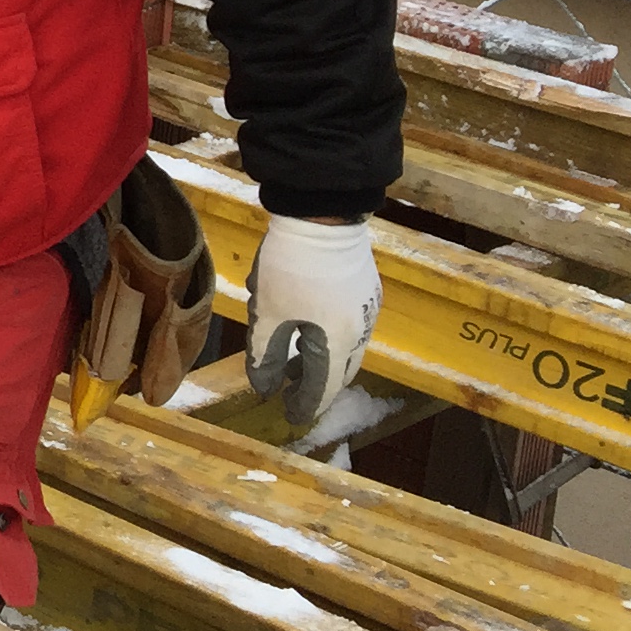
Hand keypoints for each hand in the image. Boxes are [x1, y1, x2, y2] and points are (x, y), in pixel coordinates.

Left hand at [245, 217, 379, 434]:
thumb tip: (264, 387)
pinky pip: (347, 325)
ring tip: (293, 362)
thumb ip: (265, 353)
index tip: (291, 417)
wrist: (322, 213)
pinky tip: (305, 327)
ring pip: (344, 346)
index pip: (323, 387)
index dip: (305, 404)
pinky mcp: (365, 287)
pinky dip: (327, 336)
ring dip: (319, 359)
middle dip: (315, 385)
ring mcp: (367, 307)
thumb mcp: (269, 312)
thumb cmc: (290, 266)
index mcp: (338, 342)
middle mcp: (361, 330)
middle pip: (339, 370)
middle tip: (291, 393)